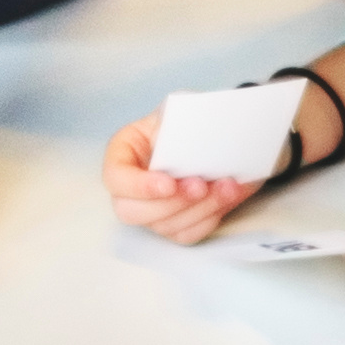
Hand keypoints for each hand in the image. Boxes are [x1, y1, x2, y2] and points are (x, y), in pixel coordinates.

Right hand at [97, 114, 260, 246]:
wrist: (215, 132)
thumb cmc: (189, 119)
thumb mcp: (179, 111)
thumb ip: (176, 127)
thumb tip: (185, 148)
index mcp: (123, 152)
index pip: (115, 177)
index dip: (138, 186)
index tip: (168, 183)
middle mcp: (130, 186)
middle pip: (132, 211)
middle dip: (171, 203)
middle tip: (201, 186)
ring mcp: (151, 209)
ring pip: (164, 226)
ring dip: (200, 209)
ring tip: (227, 187)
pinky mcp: (174, 224)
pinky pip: (187, 234)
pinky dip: (209, 217)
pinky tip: (228, 196)